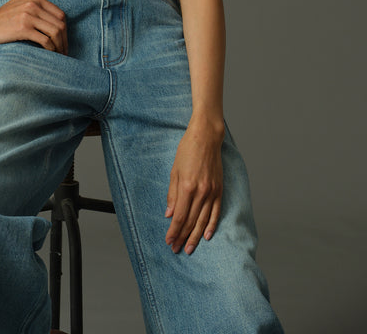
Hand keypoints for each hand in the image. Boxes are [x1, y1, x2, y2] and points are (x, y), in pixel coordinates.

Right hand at [0, 0, 67, 53]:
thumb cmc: (3, 17)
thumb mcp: (21, 4)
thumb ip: (36, 7)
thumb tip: (54, 20)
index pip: (60, 14)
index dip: (65, 30)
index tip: (64, 41)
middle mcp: (34, 4)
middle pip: (60, 24)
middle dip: (65, 40)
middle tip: (65, 51)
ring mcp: (29, 16)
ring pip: (55, 32)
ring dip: (60, 46)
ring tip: (60, 55)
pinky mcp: (23, 28)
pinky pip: (45, 40)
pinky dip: (51, 49)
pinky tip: (51, 54)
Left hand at [164, 117, 223, 254]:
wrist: (206, 138)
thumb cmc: (187, 151)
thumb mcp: (174, 170)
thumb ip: (172, 194)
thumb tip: (169, 214)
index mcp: (187, 187)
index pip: (179, 216)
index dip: (174, 231)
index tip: (168, 241)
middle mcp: (201, 192)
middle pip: (190, 221)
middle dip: (182, 237)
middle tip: (176, 249)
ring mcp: (212, 192)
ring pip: (203, 220)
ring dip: (195, 236)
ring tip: (189, 248)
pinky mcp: (219, 190)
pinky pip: (216, 212)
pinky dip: (211, 225)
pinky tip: (207, 236)